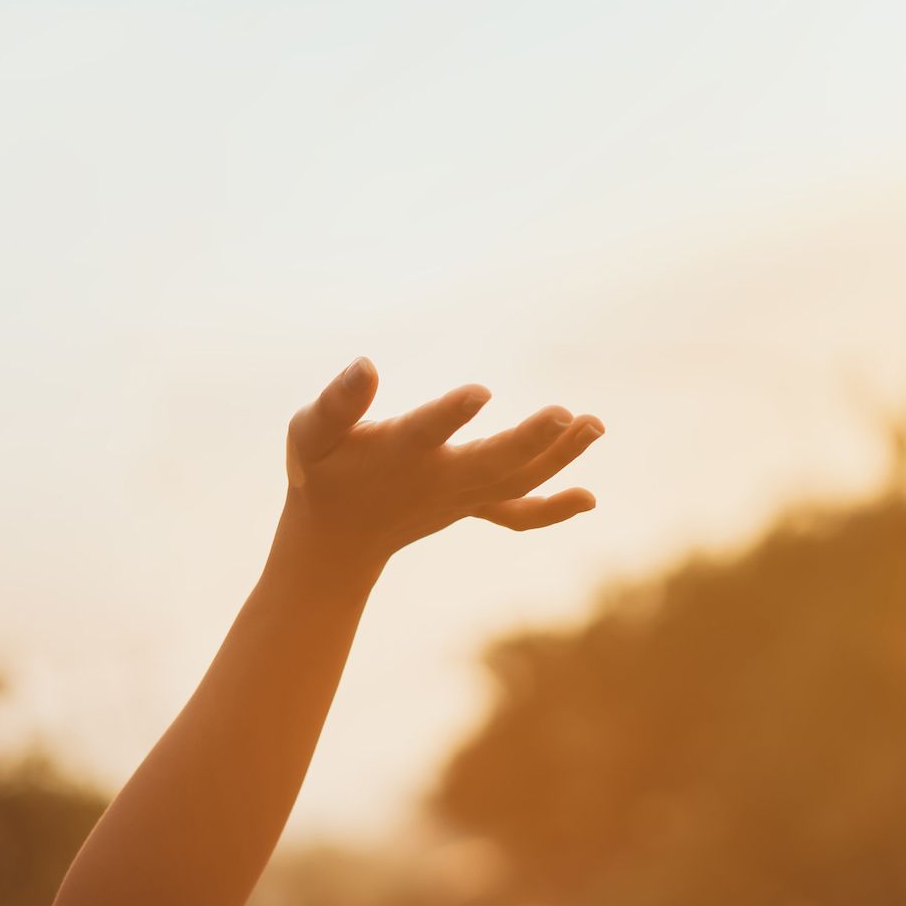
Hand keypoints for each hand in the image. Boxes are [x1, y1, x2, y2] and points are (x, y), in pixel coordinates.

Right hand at [280, 358, 603, 577]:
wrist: (336, 540)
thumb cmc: (320, 472)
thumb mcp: (310, 434)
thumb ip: (337, 403)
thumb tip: (366, 365)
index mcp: (396, 454)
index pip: (425, 433)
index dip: (449, 416)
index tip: (480, 392)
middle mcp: (437, 480)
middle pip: (490, 464)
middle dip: (529, 442)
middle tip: (565, 414)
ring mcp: (460, 497)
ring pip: (516, 482)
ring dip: (558, 458)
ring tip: (595, 424)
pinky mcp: (473, 503)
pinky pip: (518, 513)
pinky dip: (552, 509)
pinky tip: (589, 498)